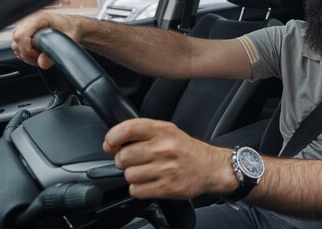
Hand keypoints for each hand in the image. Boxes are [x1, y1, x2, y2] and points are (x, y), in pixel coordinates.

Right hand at [11, 11, 80, 68]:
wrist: (72, 25)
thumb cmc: (71, 28)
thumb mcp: (69, 40)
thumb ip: (56, 52)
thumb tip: (42, 63)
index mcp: (38, 18)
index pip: (21, 36)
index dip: (28, 50)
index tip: (40, 55)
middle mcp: (28, 19)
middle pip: (16, 42)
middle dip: (28, 55)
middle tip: (43, 57)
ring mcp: (23, 25)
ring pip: (15, 45)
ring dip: (27, 55)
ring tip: (42, 54)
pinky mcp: (22, 31)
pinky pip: (17, 46)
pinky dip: (26, 53)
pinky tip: (37, 53)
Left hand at [103, 118, 237, 199]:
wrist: (211, 167)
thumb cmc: (185, 149)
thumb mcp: (168, 131)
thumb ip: (143, 132)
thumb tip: (112, 141)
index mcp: (163, 130)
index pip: (127, 129)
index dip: (112, 138)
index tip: (110, 144)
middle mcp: (164, 148)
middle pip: (123, 156)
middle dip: (124, 160)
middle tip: (134, 160)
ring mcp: (166, 169)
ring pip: (128, 175)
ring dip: (132, 175)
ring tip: (145, 171)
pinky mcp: (167, 187)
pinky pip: (136, 190)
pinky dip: (138, 189)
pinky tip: (149, 182)